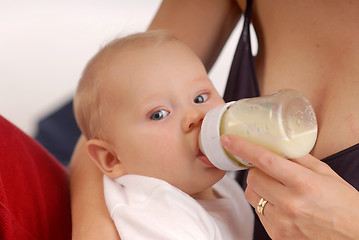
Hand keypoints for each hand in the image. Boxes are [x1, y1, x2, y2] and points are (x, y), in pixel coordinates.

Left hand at [221, 134, 358, 239]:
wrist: (355, 238)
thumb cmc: (345, 205)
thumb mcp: (326, 175)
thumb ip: (299, 159)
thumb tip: (276, 146)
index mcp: (303, 184)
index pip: (264, 160)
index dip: (242, 147)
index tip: (228, 139)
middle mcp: (290, 204)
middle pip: (252, 178)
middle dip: (256, 170)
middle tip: (267, 170)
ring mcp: (282, 222)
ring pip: (252, 196)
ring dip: (258, 188)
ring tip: (276, 189)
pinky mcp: (277, 236)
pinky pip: (259, 214)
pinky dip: (265, 205)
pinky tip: (281, 206)